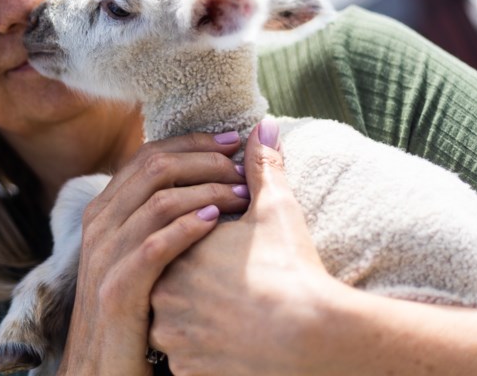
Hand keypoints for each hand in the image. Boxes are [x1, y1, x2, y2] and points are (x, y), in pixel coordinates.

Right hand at [58, 132, 249, 374]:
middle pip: (154, 167)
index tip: (232, 141)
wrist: (103, 372)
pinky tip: (216, 223)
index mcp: (105, 211)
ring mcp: (105, 257)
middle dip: (205, 160)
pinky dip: (187, 228)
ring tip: (244, 195)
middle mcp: (100, 225)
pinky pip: (154, 246)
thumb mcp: (138, 256)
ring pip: (158, 201)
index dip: (192, 143)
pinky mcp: (117, 290)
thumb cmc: (132, 310)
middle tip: (244, 167)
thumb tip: (198, 179)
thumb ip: (158, 216)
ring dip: (206, 191)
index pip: (148, 154)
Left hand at [149, 118, 344, 375]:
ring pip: (171, 328)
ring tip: (231, 318)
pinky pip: (185, 364)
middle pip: (164, 286)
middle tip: (230, 289)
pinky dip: (202, 358)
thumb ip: (262, 167)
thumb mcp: (277, 211)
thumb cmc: (293, 270)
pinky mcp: (186, 373)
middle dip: (189, 286)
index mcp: (174, 251)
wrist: (314, 338)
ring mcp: (172, 340)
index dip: (197, 246)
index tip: (224, 253)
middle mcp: (162, 296)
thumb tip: (261, 126)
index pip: (167, 244)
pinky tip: (231, 348)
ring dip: (191, 324)